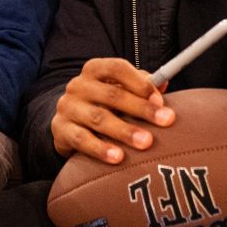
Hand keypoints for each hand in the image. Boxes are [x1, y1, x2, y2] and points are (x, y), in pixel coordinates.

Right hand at [51, 58, 174, 164]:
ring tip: (145, 143)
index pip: (117, 68)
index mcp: (94, 69)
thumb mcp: (117, 89)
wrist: (67, 122)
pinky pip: (82, 140)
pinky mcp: (60, 129)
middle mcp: (78, 85)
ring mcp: (68, 107)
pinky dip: (101, 149)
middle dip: (141, 109)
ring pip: (98, 118)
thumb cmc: (101, 104)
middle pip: (112, 94)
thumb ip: (140, 85)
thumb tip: (163, 84)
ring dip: (124, 131)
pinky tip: (118, 157)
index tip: (159, 100)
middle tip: (166, 121)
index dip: (139, 83)